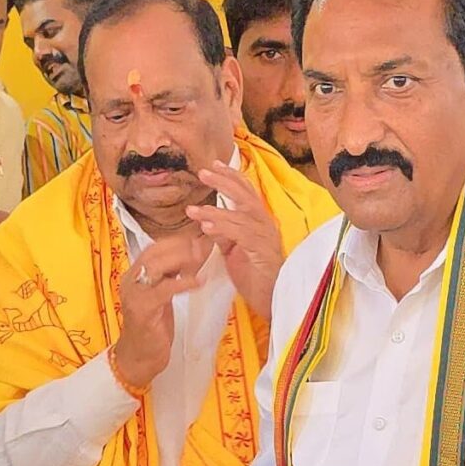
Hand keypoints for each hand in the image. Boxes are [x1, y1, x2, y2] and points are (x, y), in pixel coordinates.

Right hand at [110, 232, 211, 390]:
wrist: (139, 358)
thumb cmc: (152, 329)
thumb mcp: (162, 297)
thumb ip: (170, 278)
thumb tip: (191, 257)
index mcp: (134, 275)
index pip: (154, 248)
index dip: (176, 241)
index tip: (198, 240)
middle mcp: (130, 280)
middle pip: (155, 252)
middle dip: (181, 246)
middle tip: (204, 246)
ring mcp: (134, 294)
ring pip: (157, 266)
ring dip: (181, 259)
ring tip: (202, 258)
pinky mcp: (143, 309)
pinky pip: (164, 289)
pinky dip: (183, 283)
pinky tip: (198, 282)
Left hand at [189, 161, 288, 318]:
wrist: (272, 301)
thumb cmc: (255, 277)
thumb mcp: (234, 251)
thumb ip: (224, 234)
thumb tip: (208, 220)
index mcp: (260, 221)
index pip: (247, 192)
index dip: (232, 176)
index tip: (213, 165)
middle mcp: (266, 224)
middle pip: (246, 195)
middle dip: (224, 182)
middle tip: (203, 172)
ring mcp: (266, 237)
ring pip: (241, 215)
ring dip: (214, 211)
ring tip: (192, 210)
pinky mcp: (262, 252)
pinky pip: (241, 234)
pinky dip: (223, 228)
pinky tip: (206, 227)